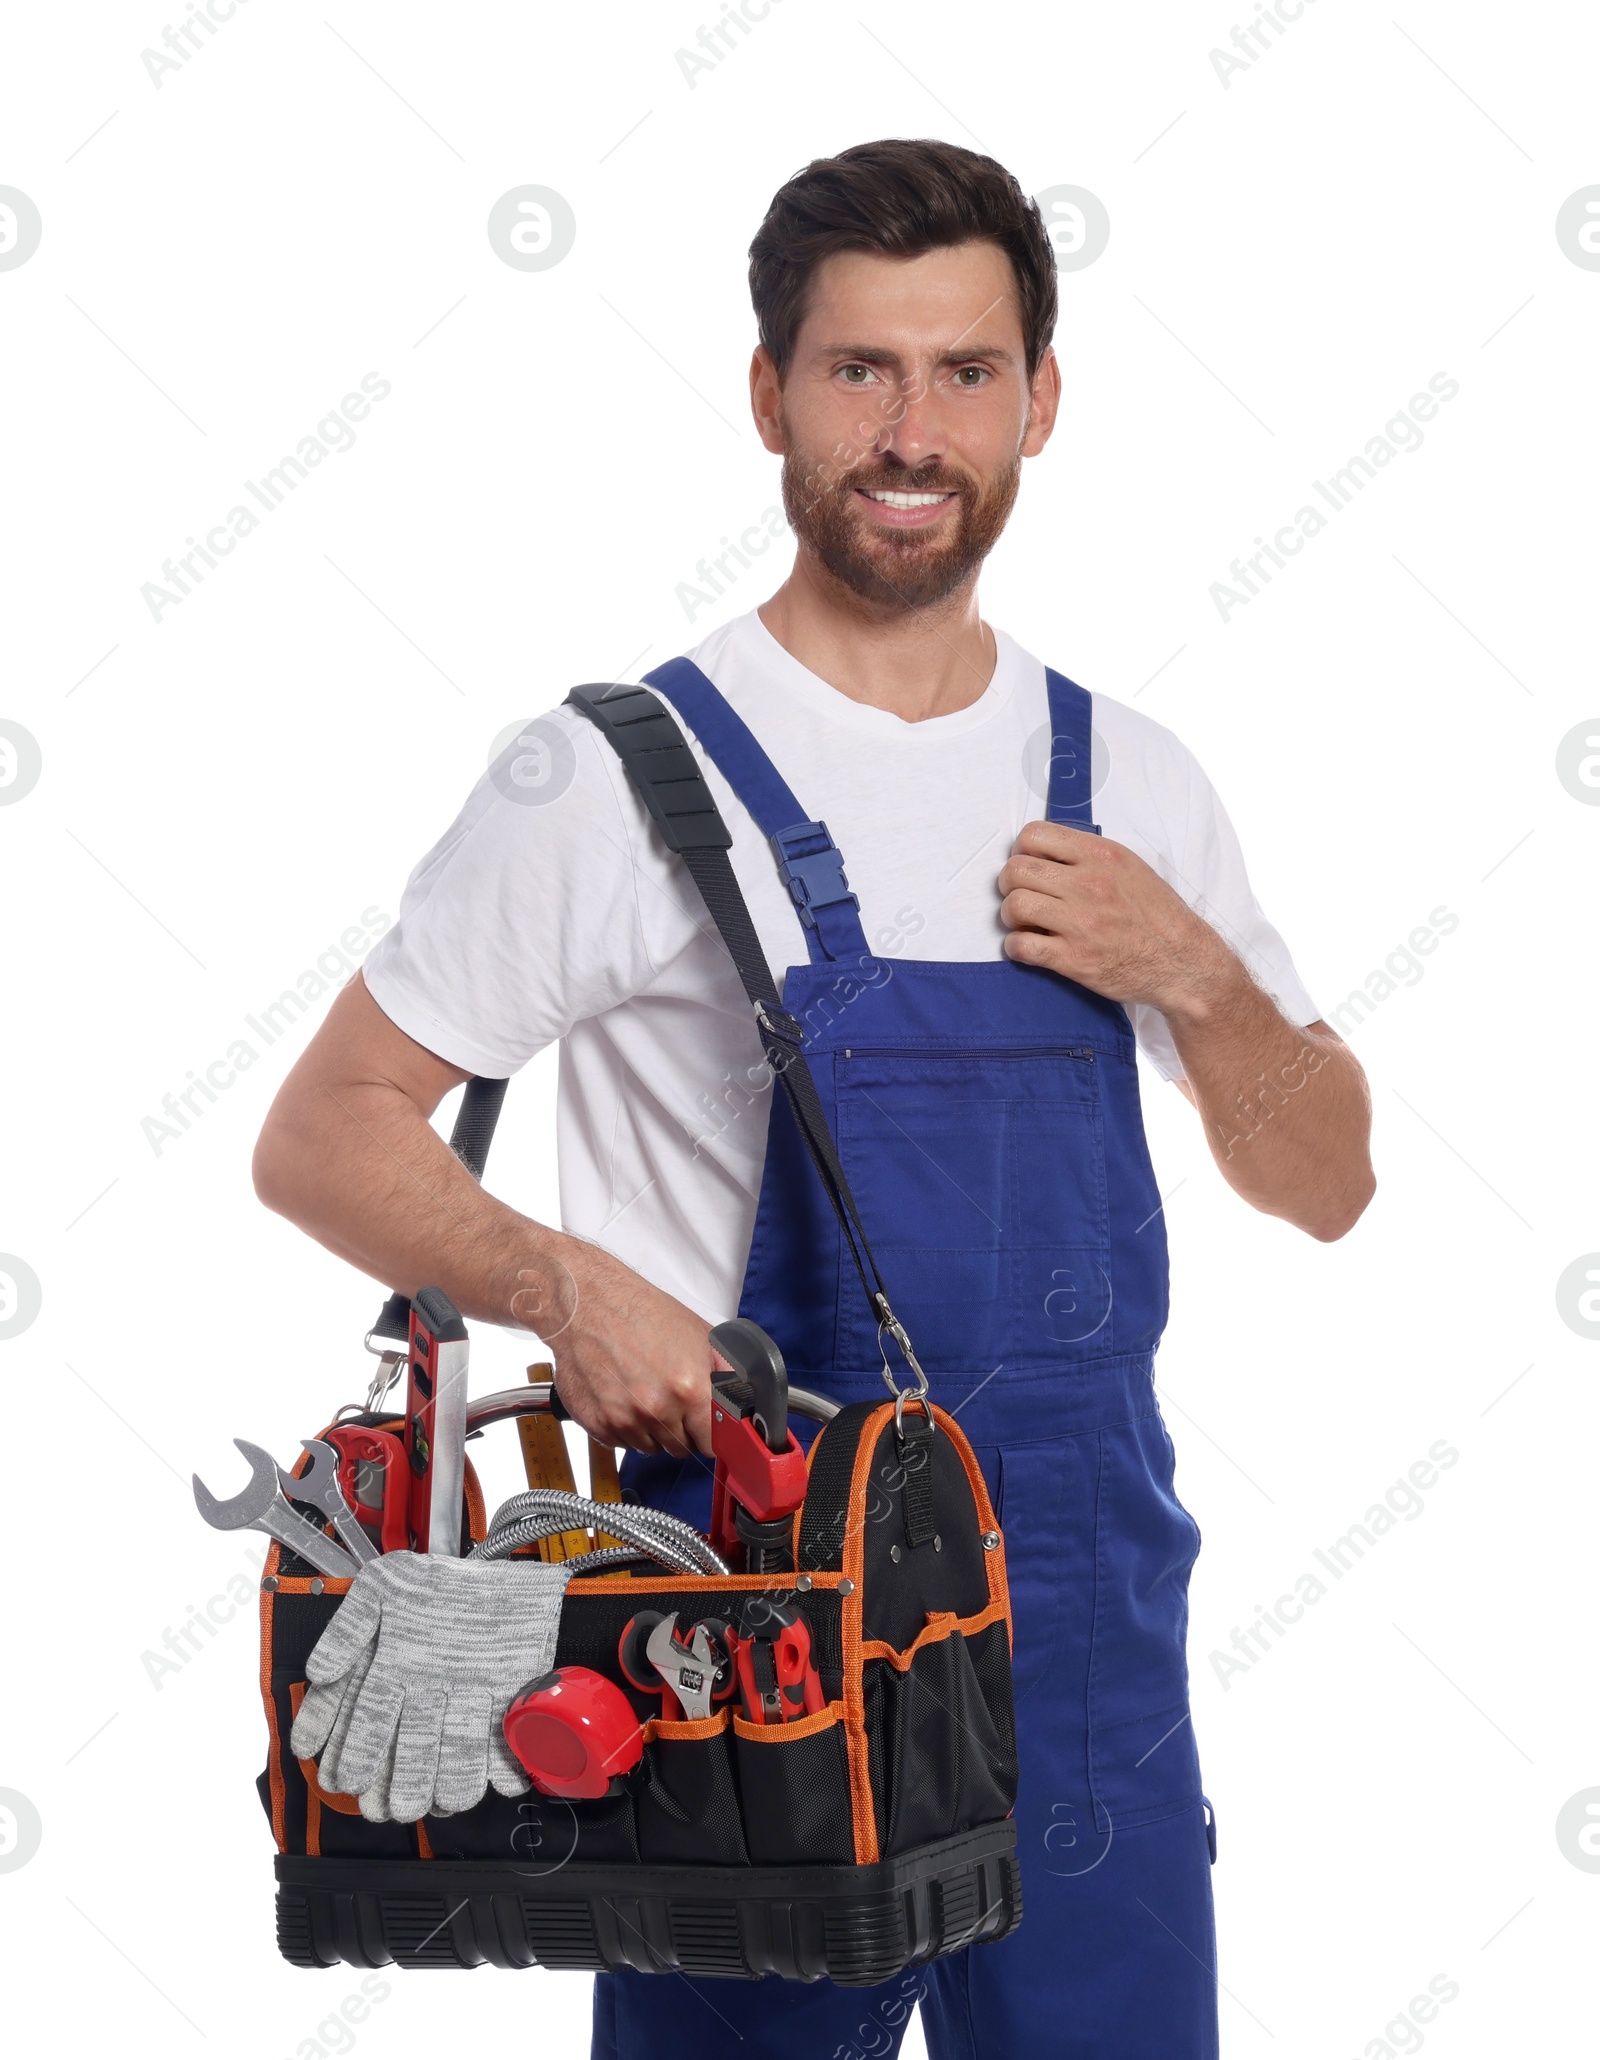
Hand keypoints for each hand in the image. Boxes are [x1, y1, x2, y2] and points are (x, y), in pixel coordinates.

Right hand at [509, 1236, 728, 1456]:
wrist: (589, 1304)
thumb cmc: (641, 1313)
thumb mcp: (699, 1334)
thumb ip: (725, 1372)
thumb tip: (742, 1399)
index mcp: (689, 1389)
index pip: (712, 1443)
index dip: (710, 1434)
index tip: (706, 1426)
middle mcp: (657, 1410)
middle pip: (681, 1448)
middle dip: (682, 1430)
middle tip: (671, 1400)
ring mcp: (624, 1421)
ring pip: (651, 1448)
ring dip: (652, 1431)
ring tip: (644, 1394)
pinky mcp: (597, 1425)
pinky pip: (622, 1444)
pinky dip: (625, 1428)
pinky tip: (622, 1397)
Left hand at [997, 821, 1236, 1019]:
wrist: (1182, 962)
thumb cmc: (1157, 916)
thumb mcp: (1131, 867)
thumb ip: (1089, 856)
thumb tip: (1047, 854)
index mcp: (1102, 856)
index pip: (1035, 835)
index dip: (1022, 850)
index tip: (1029, 865)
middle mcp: (1089, 885)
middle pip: (1017, 870)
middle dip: (1009, 884)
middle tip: (1021, 896)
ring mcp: (1080, 923)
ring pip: (1015, 905)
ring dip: (1010, 915)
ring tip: (1025, 923)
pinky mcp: (1074, 959)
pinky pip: (1021, 946)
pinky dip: (1016, 946)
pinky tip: (1029, 946)